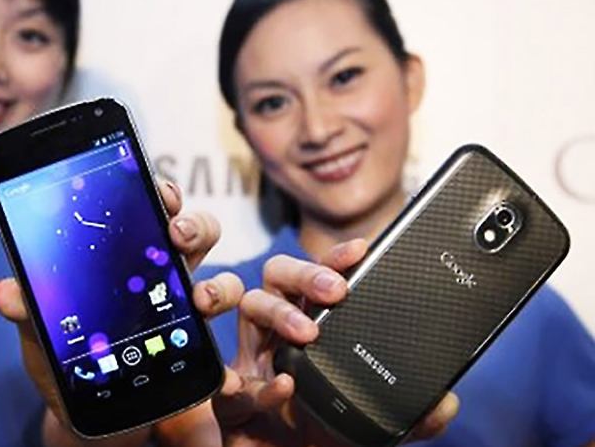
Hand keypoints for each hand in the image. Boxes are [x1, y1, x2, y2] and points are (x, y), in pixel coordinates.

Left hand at [0, 180, 244, 445]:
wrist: (83, 412)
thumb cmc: (63, 358)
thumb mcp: (40, 331)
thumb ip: (28, 308)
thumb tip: (4, 291)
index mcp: (125, 256)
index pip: (148, 209)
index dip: (160, 192)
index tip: (160, 190)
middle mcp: (162, 274)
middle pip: (195, 232)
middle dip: (195, 224)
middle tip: (178, 233)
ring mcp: (184, 310)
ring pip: (220, 281)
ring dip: (219, 286)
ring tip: (200, 299)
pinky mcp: (195, 347)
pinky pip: (221, 341)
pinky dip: (224, 352)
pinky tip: (216, 359)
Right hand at [217, 245, 459, 445]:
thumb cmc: (325, 428)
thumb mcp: (375, 416)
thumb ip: (412, 412)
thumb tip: (444, 403)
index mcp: (312, 324)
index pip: (319, 277)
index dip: (335, 259)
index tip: (362, 249)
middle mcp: (279, 331)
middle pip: (278, 274)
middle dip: (305, 272)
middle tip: (335, 290)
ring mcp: (254, 359)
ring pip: (250, 304)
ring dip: (278, 311)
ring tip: (307, 332)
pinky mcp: (234, 398)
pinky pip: (233, 379)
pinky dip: (257, 384)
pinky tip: (283, 386)